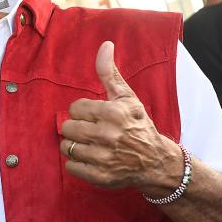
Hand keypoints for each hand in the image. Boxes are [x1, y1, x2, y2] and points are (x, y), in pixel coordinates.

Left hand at [60, 41, 181, 192]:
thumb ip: (110, 73)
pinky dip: (77, 163)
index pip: (74, 108)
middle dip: (77, 128)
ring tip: (90, 144)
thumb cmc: (138, 125)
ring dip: (75, 145)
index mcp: (113, 113)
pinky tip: (90, 158)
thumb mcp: (127, 98)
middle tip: (91, 131)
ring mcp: (103, 158)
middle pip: (67, 127)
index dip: (83, 111)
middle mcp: (108, 135)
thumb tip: (105, 45)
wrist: (156, 161)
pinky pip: (70, 166)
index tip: (95, 116)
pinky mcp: (99, 176)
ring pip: (66, 146)